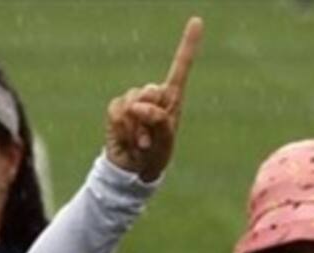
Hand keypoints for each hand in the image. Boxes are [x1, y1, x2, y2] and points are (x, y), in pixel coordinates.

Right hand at [104, 17, 202, 182]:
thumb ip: (158, 120)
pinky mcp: (116, 109)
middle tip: (150, 138)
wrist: (133, 170)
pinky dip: (124, 130)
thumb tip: (137, 105)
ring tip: (140, 142)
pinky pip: (119, 112)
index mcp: (171, 99)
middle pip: (151, 91)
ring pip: (133, 103)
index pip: (180, 67)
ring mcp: (132, 101)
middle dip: (150, 116)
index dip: (188, 45)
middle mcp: (152, 95)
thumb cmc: (155, 155)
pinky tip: (128, 139)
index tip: (197, 21)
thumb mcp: (165, 141)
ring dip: (137, 129)